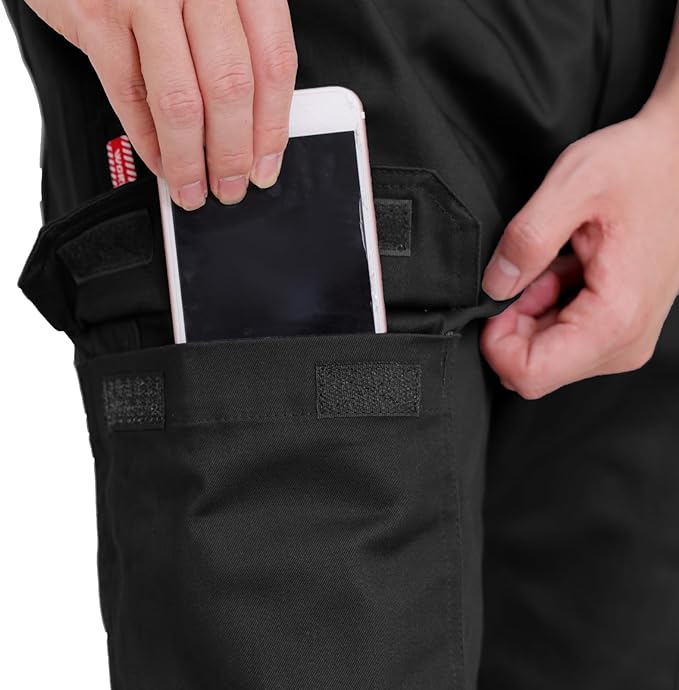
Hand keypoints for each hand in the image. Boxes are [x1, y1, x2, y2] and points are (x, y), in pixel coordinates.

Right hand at [26, 0, 297, 209]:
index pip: (274, 63)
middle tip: (231, 186)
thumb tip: (258, 123)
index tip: (267, 165)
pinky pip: (129, 95)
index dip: (272, 126)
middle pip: (230, 88)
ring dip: (189, 160)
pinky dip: (149, 141)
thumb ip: (239, 41)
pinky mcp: (95, 14)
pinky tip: (161, 162)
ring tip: (194, 189)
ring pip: (180, 100)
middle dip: (232, 153)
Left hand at [479, 106, 678, 398]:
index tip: (499, 300)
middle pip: (535, 367)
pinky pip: (564, 338)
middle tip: (532, 271)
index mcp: (613, 319)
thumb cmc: (641, 167)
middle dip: (516, 322)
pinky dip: (551, 306)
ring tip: (554, 264)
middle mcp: (624, 342)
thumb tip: (495, 285)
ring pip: (546, 354)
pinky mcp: (621, 328)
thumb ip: (527, 240)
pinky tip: (566, 269)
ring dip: (533, 310)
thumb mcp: (574, 185)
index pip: (530, 375)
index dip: (497, 342)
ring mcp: (624, 338)